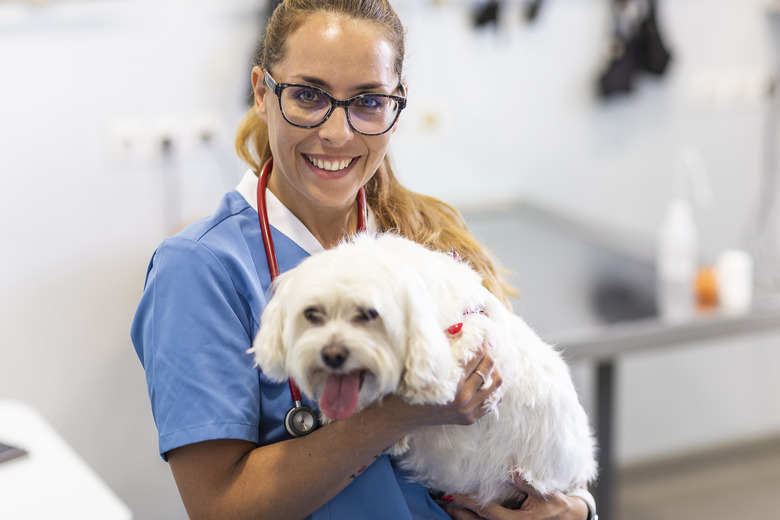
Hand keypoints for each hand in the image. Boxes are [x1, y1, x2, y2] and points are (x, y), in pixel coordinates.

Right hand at [378, 343, 501, 428]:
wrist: (401, 416)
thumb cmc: (409, 386)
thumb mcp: (424, 365)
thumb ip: (443, 346)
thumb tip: (461, 327)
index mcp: (452, 385)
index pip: (475, 355)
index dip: (478, 341)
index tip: (478, 333)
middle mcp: (463, 400)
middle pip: (488, 367)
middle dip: (488, 350)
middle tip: (485, 341)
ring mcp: (468, 411)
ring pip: (495, 384)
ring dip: (494, 368)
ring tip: (488, 357)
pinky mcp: (470, 418)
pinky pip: (492, 401)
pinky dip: (493, 386)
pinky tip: (488, 376)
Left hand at [441, 481, 587, 519]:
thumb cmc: (556, 507)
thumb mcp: (545, 494)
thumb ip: (528, 484)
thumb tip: (513, 471)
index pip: (488, 512)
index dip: (469, 504)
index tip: (454, 495)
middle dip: (459, 513)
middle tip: (443, 501)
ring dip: (462, 518)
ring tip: (448, 507)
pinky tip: (462, 514)